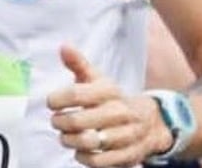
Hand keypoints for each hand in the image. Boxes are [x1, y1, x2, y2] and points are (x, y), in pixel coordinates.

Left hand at [47, 44, 168, 166]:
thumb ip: (79, 64)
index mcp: (109, 91)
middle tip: (56, 121)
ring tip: (65, 136)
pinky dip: (82, 156)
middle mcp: (119, 112)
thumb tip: (63, 46)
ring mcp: (124, 135)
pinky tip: (79, 149)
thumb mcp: (98, 80)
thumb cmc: (113, 100)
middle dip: (59, 122)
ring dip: (68, 140)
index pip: (76, 94)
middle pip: (77, 121)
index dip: (57, 99)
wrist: (149, 122)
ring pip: (86, 142)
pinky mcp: (126, 155)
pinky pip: (97, 161)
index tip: (51, 102)